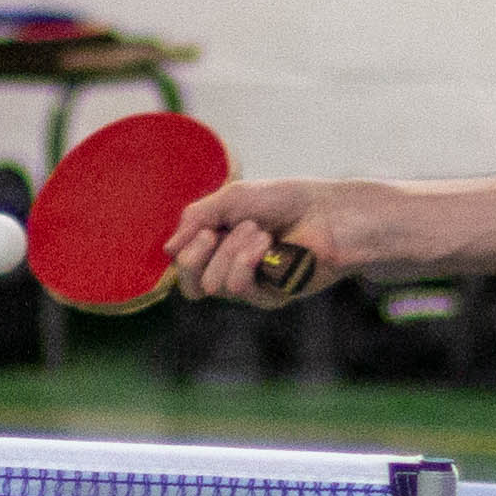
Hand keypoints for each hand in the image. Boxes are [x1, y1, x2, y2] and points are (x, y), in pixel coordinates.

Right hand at [170, 177, 350, 306]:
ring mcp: (252, 287)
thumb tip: (166, 249)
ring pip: (213, 285)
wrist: (329, 211)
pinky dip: (247, 259)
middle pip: (190, 286)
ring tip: (258, 230)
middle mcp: (230, 269)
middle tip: (216, 232)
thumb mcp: (231, 199)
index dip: (185, 247)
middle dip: (195, 255)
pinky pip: (238, 287)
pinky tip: (268, 243)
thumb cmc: (286, 201)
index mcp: (219, 246)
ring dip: (231, 250)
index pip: (181, 265)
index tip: (206, 226)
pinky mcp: (271, 297)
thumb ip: (196, 219)